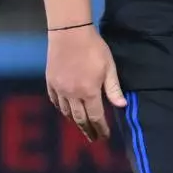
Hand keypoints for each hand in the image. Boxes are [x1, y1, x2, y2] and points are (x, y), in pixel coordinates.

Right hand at [45, 24, 126, 141]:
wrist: (69, 34)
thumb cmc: (94, 48)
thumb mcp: (109, 67)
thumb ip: (113, 88)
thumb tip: (122, 106)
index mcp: (89, 92)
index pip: (96, 116)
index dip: (101, 128)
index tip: (104, 136)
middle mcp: (72, 95)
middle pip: (79, 118)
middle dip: (87, 130)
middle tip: (93, 138)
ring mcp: (59, 89)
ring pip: (65, 112)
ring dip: (74, 121)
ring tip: (81, 127)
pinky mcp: (50, 82)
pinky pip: (54, 101)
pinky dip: (61, 109)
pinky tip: (64, 111)